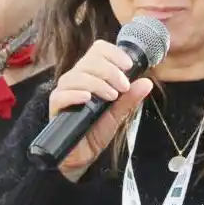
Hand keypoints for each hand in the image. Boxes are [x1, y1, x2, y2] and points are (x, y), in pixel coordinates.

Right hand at [48, 40, 153, 181]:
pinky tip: (88, 99)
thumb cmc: (97, 130)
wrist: (83, 154)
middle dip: (110, 71)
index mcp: (92, 74)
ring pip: (77, 75)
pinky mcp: (56, 106)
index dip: (114, 53)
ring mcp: (65, 91)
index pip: (99, 50)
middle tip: (123, 87)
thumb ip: (130, 98)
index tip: (128, 66)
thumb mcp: (118, 113)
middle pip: (90, 60)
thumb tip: (147, 82)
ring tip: (111, 97)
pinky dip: (76, 94)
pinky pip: (62, 94)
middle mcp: (77, 78)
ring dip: (97, 83)